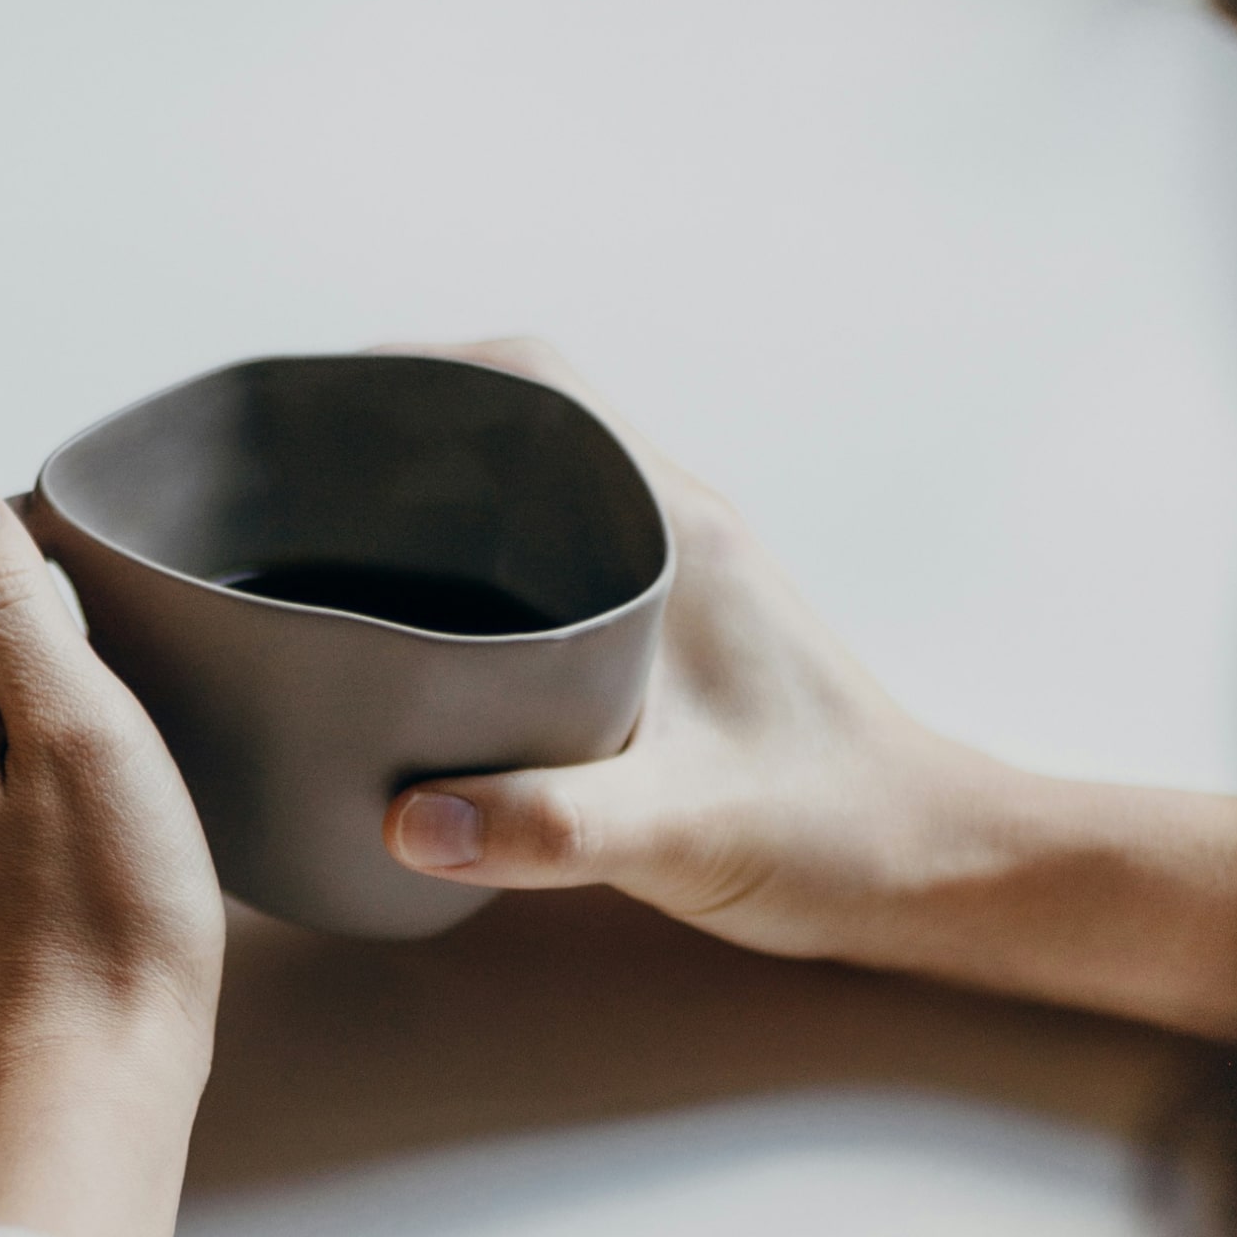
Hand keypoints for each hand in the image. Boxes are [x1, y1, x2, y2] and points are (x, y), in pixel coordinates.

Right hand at [382, 340, 1236, 1041]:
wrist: (937, 869)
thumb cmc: (832, 833)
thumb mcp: (684, 831)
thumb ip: (549, 826)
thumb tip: (405, 817)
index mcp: (677, 527)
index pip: (542, 382)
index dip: (429, 368)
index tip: (330, 399)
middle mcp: (677, 523)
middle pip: (523, 416)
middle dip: (408, 425)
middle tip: (299, 475)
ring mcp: (678, 569)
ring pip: (540, 481)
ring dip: (442, 489)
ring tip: (332, 536)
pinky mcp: (674, 623)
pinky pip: (558, 545)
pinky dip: (481, 554)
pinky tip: (421, 624)